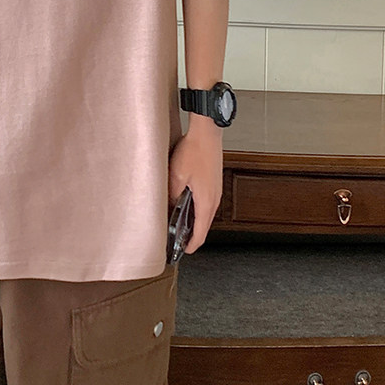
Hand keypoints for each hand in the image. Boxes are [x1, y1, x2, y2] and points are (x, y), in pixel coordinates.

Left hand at [168, 120, 222, 253]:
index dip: (192, 245)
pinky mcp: (214, 183)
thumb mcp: (175, 176)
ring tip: (179, 223)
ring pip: (205, 214)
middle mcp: (214, 199)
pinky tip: (185, 204)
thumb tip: (169, 207)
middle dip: (192, 235)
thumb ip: (172, 195)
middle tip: (178, 239)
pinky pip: (206, 203)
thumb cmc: (194, 151)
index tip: (184, 251)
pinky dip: (197, 209)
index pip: (201, 233)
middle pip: (204, 226)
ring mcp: (216, 190)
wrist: (206, 133)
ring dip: (194, 221)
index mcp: (206, 201)